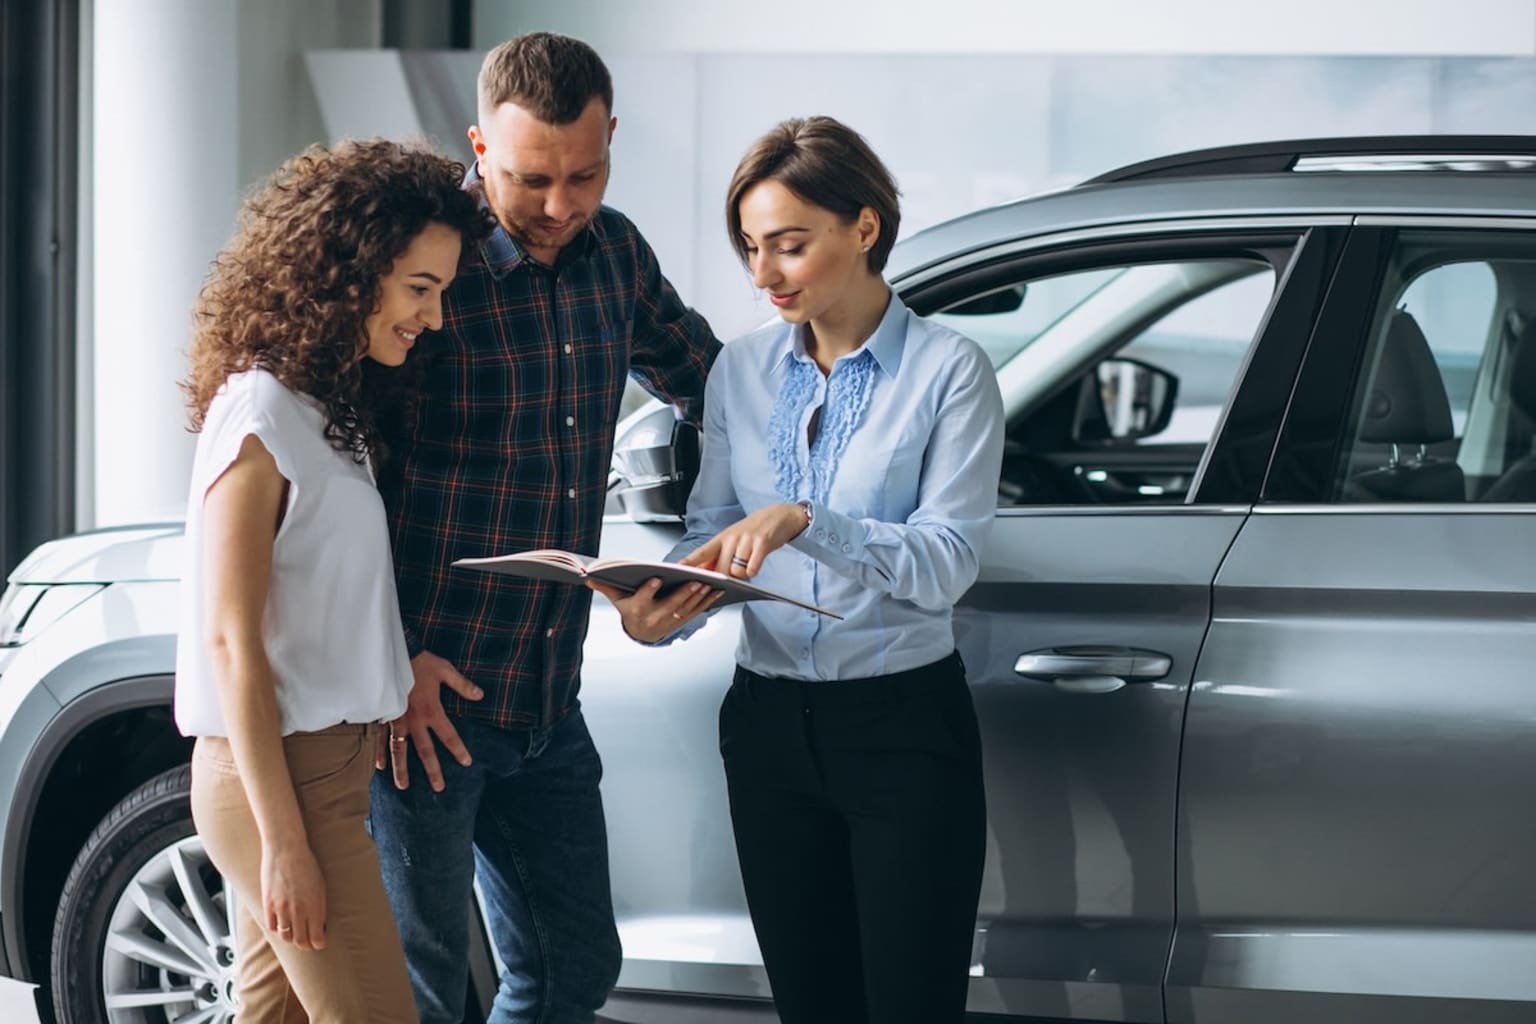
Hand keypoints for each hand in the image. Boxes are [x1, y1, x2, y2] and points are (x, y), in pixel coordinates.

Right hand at [262, 839, 326, 950]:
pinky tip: (281, 925)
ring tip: (294, 935)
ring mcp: (282, 909)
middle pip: (301, 941)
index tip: (319, 944)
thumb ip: (320, 905)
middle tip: (307, 944)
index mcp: (315, 905)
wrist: (286, 850)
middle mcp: (299, 910)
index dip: (318, 944)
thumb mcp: (320, 885)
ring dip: (291, 938)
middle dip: (306, 945)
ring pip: (286, 936)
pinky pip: (272, 927)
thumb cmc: (307, 864)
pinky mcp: (268, 904)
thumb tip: (321, 923)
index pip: (317, 937)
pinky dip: (277, 929)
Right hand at [379, 650, 482, 792]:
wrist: (393, 653)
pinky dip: (379, 752)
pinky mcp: (383, 716)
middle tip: (438, 787)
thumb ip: (462, 685)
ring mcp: (396, 720)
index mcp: (431, 710)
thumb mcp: (445, 670)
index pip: (449, 735)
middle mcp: (414, 720)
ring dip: (402, 769)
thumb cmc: (420, 661)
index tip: (466, 763)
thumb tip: (480, 695)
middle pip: (425, 750)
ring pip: (399, 750)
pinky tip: (379, 767)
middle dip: (432, 770)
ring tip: (403, 786)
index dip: (458, 750)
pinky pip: (380, 738)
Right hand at [589, 578, 721, 643]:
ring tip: (711, 583)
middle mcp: (655, 618)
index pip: (642, 599)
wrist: (641, 633)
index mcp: (638, 610)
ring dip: (700, 597)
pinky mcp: (683, 621)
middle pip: (671, 605)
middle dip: (684, 593)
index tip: (656, 579)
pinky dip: (709, 602)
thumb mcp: (618, 599)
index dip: (649, 590)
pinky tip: (718, 591)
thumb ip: (606, 587)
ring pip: (687, 608)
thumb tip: (588, 577)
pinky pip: (697, 611)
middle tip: (696, 580)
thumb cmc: (630, 609)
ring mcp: (671, 621)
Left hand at [681, 503, 807, 579]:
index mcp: (721, 539)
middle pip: (720, 570)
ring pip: (737, 572)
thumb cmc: (752, 531)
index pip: (702, 552)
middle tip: (732, 575)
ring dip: (742, 574)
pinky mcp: (762, 543)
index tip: (677, 569)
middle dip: (725, 579)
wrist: (778, 515)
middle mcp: (731, 538)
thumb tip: (703, 573)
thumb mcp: (732, 540)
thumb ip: (718, 557)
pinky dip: (754, 570)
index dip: (689, 562)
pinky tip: (756, 562)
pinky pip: (752, 568)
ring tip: (748, 563)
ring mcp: (746, 540)